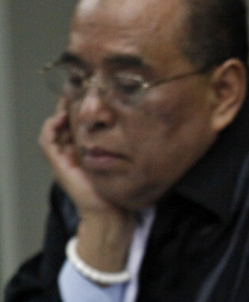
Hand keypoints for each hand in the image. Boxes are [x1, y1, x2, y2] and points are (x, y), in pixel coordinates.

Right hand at [39, 104, 132, 268]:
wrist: (112, 212)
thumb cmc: (123, 186)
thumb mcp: (127, 158)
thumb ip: (129, 143)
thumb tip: (148, 121)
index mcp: (90, 147)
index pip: (83, 120)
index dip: (86, 105)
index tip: (96, 91)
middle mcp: (75, 149)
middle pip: (68, 119)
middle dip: (73, 103)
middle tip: (82, 90)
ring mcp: (64, 156)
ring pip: (55, 126)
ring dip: (61, 111)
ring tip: (71, 99)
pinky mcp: (58, 163)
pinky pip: (47, 140)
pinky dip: (52, 127)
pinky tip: (63, 118)